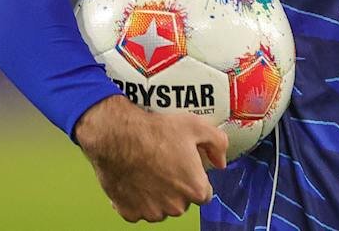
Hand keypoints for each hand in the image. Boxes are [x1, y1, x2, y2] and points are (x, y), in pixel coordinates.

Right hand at [74, 95, 228, 222]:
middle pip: (182, 202)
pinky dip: (137, 199)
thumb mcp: (197, 126)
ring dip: (158, 196)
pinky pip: (138, 210)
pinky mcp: (129, 212)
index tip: (187, 169)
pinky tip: (136, 179)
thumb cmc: (156, 132)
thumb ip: (217, 144)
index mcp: (194, 188)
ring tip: (150, 171)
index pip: (204, 194)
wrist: (118, 136)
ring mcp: (151, 211)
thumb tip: (220, 161)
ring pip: (161, 208)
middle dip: (177, 188)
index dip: (196, 180)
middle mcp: (175, 206)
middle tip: (167, 166)